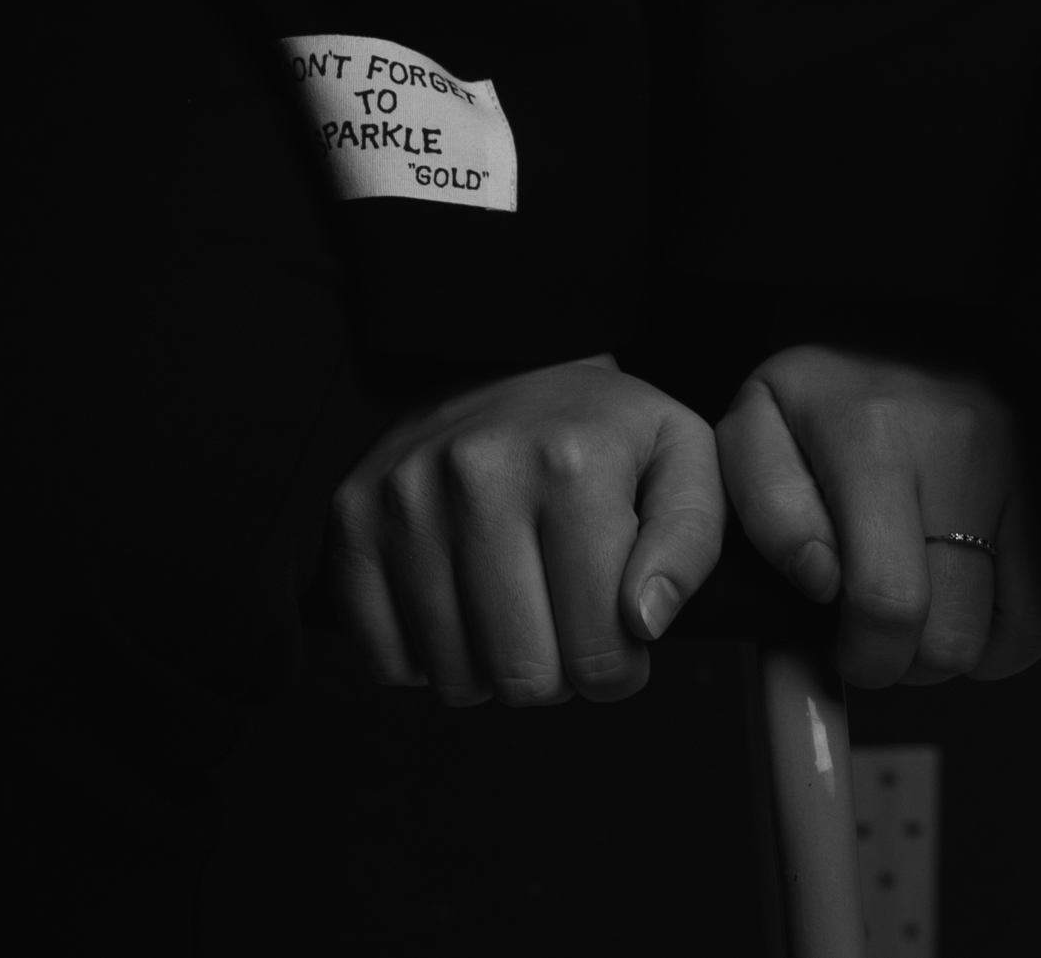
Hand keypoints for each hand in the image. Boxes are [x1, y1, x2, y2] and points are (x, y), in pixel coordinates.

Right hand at [328, 354, 723, 707]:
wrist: (507, 361)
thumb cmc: (599, 429)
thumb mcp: (680, 461)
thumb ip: (688, 546)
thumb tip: (644, 622)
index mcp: (570, 465)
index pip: (600, 655)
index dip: (619, 668)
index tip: (617, 629)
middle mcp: (478, 476)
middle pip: (522, 678)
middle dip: (556, 672)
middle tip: (561, 615)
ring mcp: (405, 496)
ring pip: (453, 679)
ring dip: (491, 666)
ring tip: (513, 601)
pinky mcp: (352, 517)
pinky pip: (387, 661)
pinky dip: (426, 655)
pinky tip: (458, 599)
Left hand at [719, 344, 1040, 690]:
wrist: (911, 308)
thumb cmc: (830, 390)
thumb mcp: (759, 426)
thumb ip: (769, 512)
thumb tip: (822, 582)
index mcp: (880, 438)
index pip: (890, 606)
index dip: (864, 655)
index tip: (852, 642)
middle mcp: (973, 443)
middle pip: (960, 637)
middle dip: (918, 660)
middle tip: (898, 624)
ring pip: (1036, 628)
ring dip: (988, 644)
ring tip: (948, 602)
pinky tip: (1011, 594)